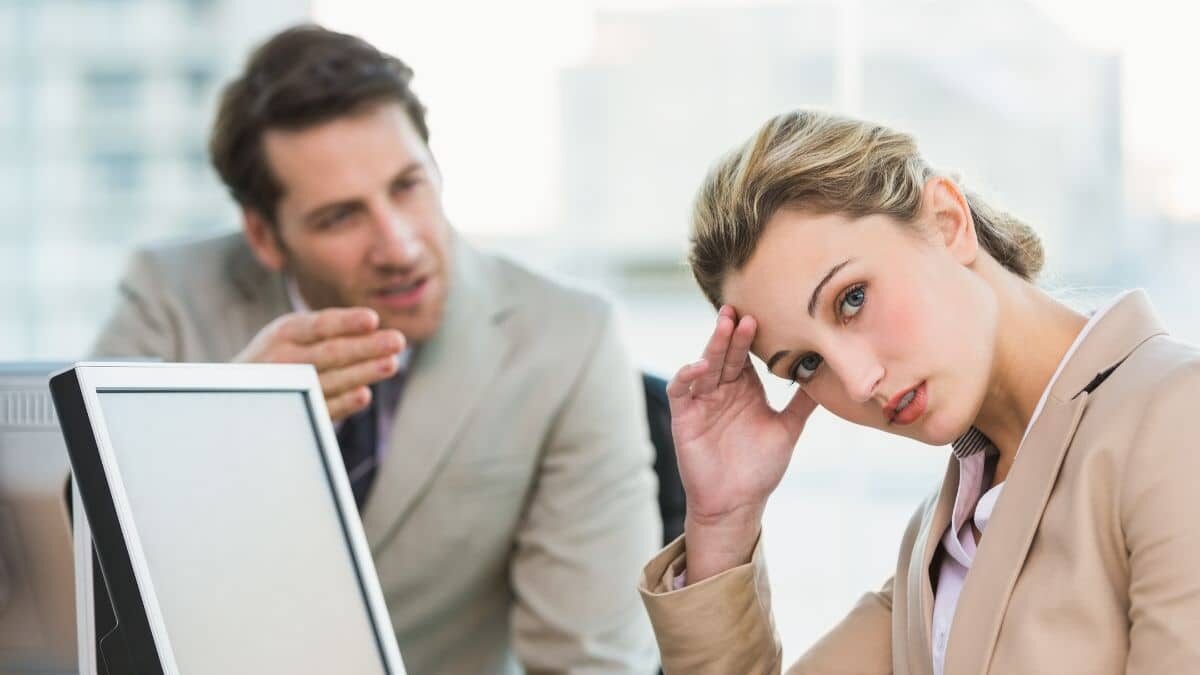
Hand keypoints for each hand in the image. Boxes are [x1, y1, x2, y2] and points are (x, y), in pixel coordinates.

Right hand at [235, 308, 405, 421]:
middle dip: (366, 347)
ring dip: (362, 373)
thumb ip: (328, 329)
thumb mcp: (294, 333)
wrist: (235, 391)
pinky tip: (364, 395)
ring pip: (329, 380)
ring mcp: (287, 387)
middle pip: (330, 352)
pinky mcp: (293, 412)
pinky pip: (322, 407)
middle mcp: (283, 358)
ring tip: (391, 364)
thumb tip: (373, 325)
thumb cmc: (279, 355)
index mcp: (286, 331)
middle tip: (397, 340)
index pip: (319, 324)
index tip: (372, 319)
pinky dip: (343, 402)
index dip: (346, 322)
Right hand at [667, 305, 817, 581]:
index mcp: (745, 388)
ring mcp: (702, 401)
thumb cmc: (760, 468)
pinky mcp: (685, 417)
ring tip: (725, 325)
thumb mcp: (787, 430)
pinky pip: (681, 390)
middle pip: (726, 353)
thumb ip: (801, 404)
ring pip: (705, 365)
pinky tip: (699, 367)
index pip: (746, 354)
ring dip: (713, 345)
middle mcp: (722, 390)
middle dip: (733, 332)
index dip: (752, 335)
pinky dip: (687, 376)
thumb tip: (828, 377)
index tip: (764, 312)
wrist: (737, 503)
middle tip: (743, 310)